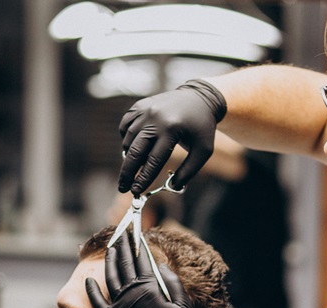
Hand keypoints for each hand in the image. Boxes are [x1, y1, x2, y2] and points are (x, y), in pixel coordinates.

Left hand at [86, 233, 197, 307]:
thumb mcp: (183, 304)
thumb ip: (172, 281)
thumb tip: (160, 265)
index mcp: (150, 287)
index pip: (142, 260)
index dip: (139, 246)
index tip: (136, 236)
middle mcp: (132, 293)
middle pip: (126, 264)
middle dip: (124, 247)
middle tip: (122, 235)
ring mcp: (120, 306)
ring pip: (111, 278)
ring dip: (110, 262)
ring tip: (111, 249)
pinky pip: (97, 302)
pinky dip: (92, 290)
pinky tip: (88, 280)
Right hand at [118, 79, 226, 195]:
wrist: (199, 97)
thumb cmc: (201, 127)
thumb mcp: (203, 150)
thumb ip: (189, 170)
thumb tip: (172, 187)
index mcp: (171, 130)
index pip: (153, 161)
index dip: (143, 179)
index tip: (136, 191)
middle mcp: (155, 119)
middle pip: (135, 152)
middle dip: (127, 173)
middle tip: (123, 188)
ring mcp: (145, 110)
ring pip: (128, 140)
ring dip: (129, 156)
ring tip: (134, 166)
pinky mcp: (139, 106)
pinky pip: (124, 126)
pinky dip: (126, 139)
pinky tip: (134, 146)